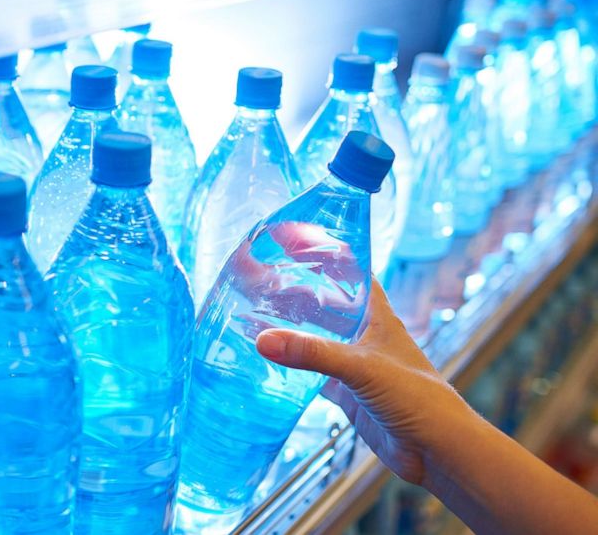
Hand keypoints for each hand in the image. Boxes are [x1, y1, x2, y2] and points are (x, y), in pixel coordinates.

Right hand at [255, 278, 470, 485]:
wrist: (436, 449)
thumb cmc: (418, 398)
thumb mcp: (362, 368)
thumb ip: (314, 353)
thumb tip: (265, 340)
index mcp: (379, 318)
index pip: (354, 276)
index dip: (331, 258)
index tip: (298, 245)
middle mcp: (366, 337)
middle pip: (329, 307)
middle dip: (300, 297)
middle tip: (264, 284)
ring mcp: (356, 366)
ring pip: (318, 342)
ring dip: (295, 333)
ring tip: (258, 318)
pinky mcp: (348, 394)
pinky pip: (314, 376)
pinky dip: (294, 370)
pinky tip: (272, 365)